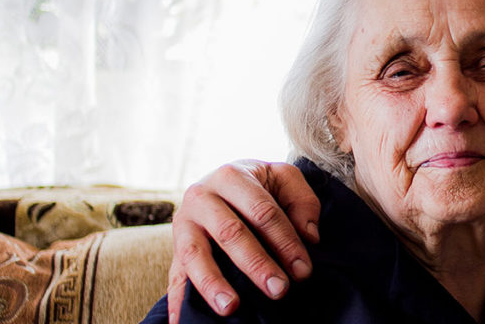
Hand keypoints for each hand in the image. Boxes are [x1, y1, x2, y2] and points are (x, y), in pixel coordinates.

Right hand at [166, 160, 320, 321]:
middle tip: (279, 290)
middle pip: (230, 232)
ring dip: (213, 283)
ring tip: (231, 308)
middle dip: (257, 264)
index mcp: (231, 176)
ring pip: (195, 254)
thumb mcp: (283, 178)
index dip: (285, 241)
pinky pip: (173, 275)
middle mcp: (202, 196)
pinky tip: (180, 322)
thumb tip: (310, 237)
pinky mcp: (174, 247)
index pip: (263, 211)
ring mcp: (184, 223)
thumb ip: (302, 201)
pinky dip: (177, 300)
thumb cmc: (259, 185)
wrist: (220, 182)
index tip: (303, 270)